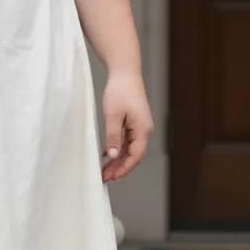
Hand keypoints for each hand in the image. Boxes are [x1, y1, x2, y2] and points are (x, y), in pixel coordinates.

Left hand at [100, 68, 152, 182]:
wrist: (125, 73)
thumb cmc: (120, 91)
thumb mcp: (113, 116)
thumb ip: (113, 137)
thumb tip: (112, 155)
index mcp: (143, 130)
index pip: (135, 156)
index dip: (124, 168)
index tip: (112, 177)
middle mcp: (144, 130)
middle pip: (133, 155)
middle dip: (119, 167)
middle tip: (104, 177)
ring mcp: (140, 126)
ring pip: (129, 149)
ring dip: (117, 160)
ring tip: (104, 170)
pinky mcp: (134, 122)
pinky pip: (126, 141)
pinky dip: (117, 149)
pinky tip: (106, 155)